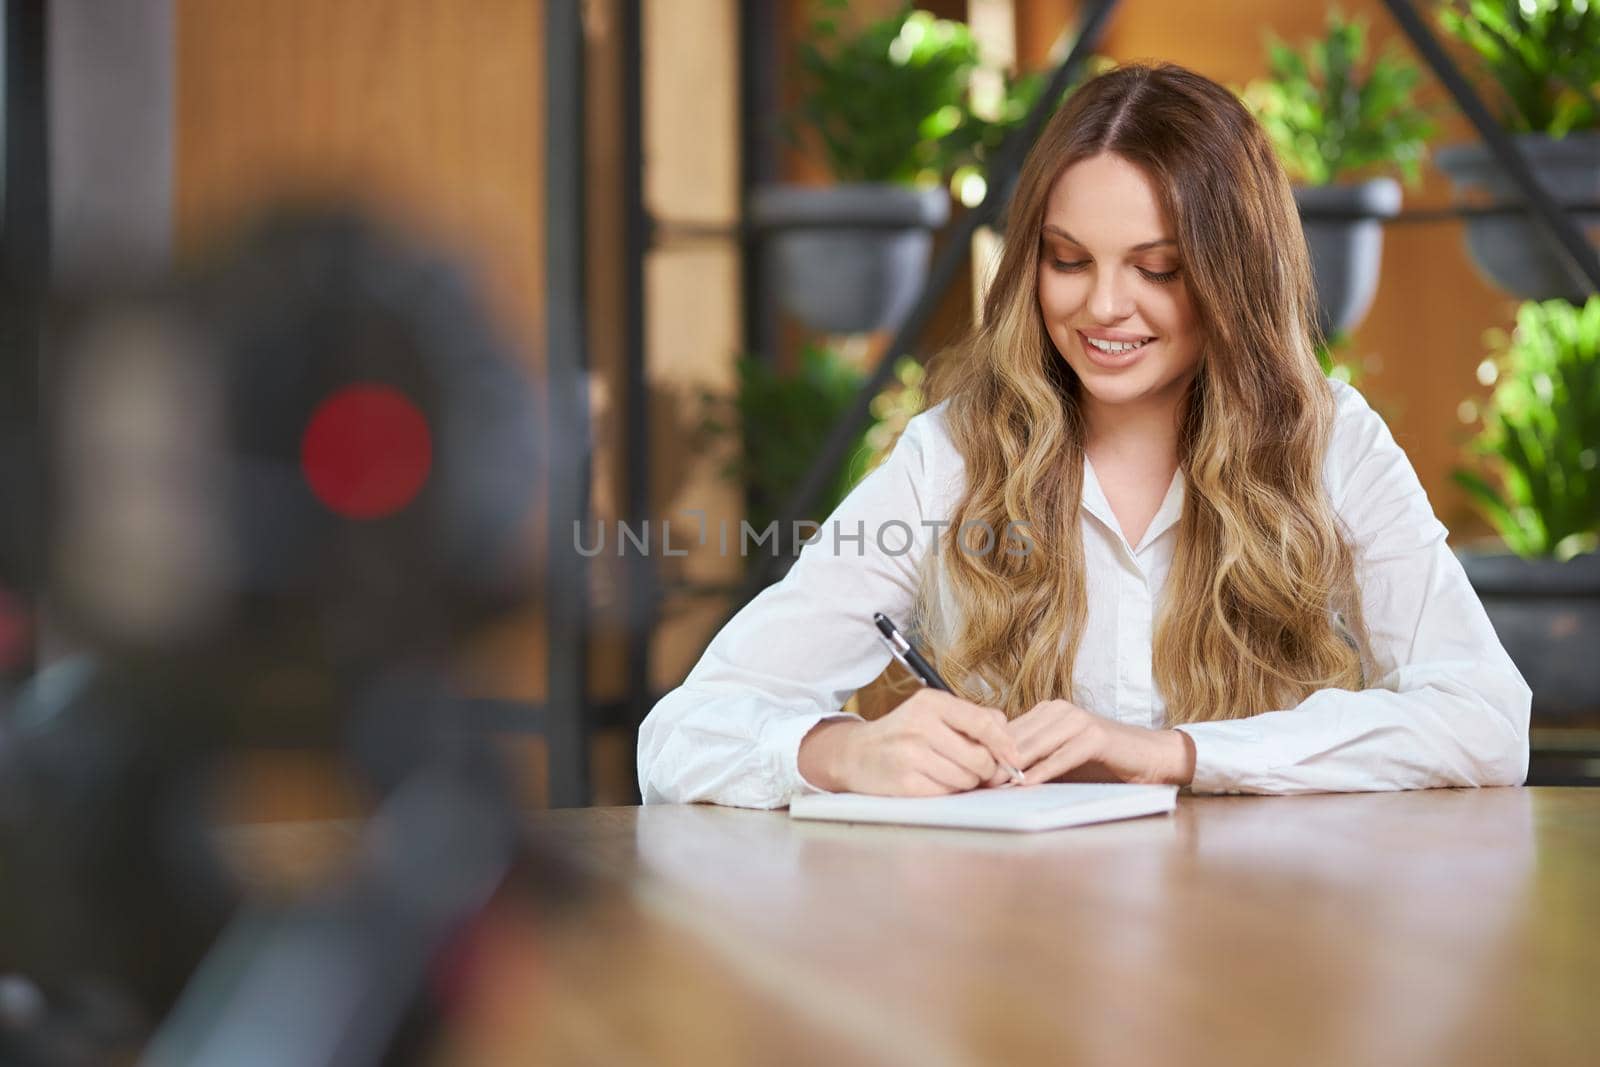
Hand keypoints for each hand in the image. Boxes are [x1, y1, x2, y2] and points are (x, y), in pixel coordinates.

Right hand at [798, 689, 1024, 796]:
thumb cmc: (904, 733)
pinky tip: (933, 781)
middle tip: (976, 769)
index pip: (984, 722)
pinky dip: (947, 791)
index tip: (1014, 757)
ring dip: (966, 782)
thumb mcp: (932, 713)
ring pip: (967, 778)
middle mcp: (920, 725)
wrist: (857, 754)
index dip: (1005, 744)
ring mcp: (910, 754)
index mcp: (931, 702)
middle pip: (980, 757)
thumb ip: (973, 719)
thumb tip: (1009, 739)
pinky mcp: (905, 782)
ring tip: (948, 772)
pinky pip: (947, 793)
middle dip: (985, 769)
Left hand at [987, 699, 1195, 786]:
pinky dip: (1044, 770)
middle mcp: (1059, 710)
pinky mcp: (1095, 736)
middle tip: (978, 783)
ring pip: (1035, 744)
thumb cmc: (1101, 762)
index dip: (990, 752)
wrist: (1147, 757)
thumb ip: (1031, 761)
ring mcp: (1077, 720)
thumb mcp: (1059, 759)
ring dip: (1015, 767)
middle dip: (997, 762)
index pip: (1008, 731)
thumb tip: (995, 777)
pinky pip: (1062, 755)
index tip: (971, 773)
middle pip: (1018, 737)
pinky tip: (1028, 783)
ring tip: (995, 785)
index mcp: (1046, 711)